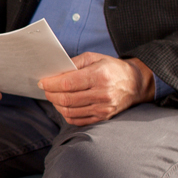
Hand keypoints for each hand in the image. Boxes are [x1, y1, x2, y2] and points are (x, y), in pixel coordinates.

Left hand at [38, 53, 153, 125]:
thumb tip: (54, 73)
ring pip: (70, 111)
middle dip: (51, 94)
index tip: (42, 82)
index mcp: (99, 76)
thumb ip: (74, 63)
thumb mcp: (94, 58)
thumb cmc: (112, 68)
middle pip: (66, 99)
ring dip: (56, 104)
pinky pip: (78, 120)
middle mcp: (102, 94)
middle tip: (46, 89)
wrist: (135, 83)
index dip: (51, 84)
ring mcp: (103, 108)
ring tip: (54, 96)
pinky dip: (66, 114)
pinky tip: (64, 106)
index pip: (67, 84)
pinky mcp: (103, 118)